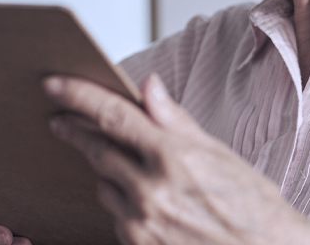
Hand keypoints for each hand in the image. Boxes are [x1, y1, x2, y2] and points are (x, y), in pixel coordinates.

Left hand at [44, 74, 309, 244]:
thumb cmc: (255, 208)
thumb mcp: (220, 155)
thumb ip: (176, 121)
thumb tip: (148, 86)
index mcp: (174, 158)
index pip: (112, 116)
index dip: (78, 96)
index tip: (54, 85)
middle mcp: (152, 192)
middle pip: (96, 150)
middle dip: (77, 132)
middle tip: (62, 121)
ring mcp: (142, 225)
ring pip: (103, 186)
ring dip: (108, 173)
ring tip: (132, 170)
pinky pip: (116, 217)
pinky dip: (123, 204)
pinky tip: (146, 202)